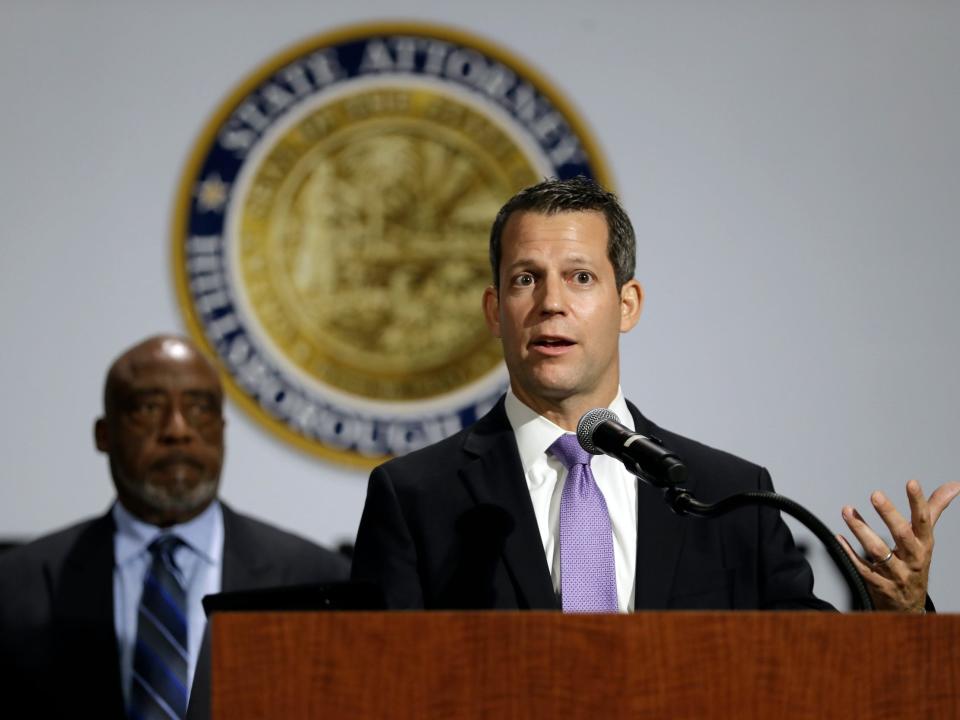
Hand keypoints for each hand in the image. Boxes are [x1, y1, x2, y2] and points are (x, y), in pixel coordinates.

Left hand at [837, 480, 959, 611]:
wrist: (908, 606)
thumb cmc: (915, 563)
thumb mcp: (926, 538)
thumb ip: (934, 509)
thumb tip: (954, 485)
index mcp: (925, 545)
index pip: (924, 521)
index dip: (919, 502)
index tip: (912, 483)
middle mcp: (913, 559)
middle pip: (902, 535)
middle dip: (889, 514)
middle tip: (876, 494)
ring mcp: (896, 573)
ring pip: (878, 551)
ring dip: (861, 530)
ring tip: (847, 510)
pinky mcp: (878, 584)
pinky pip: (863, 568)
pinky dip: (850, 553)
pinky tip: (839, 537)